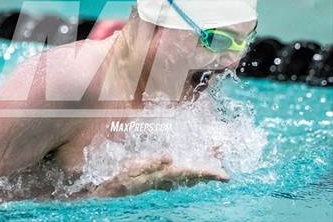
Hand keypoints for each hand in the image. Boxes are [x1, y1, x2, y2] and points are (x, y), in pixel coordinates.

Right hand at [91, 155, 228, 196]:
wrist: (117, 186)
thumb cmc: (126, 176)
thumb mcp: (137, 166)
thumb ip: (153, 162)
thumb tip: (169, 157)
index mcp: (168, 174)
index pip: (194, 173)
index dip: (210, 173)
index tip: (225, 176)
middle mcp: (171, 178)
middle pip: (196, 174)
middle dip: (211, 166)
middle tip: (222, 155)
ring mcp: (167, 179)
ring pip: (191, 174)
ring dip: (203, 166)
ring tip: (213, 157)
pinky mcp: (161, 177)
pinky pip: (182, 174)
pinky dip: (191, 168)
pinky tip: (191, 165)